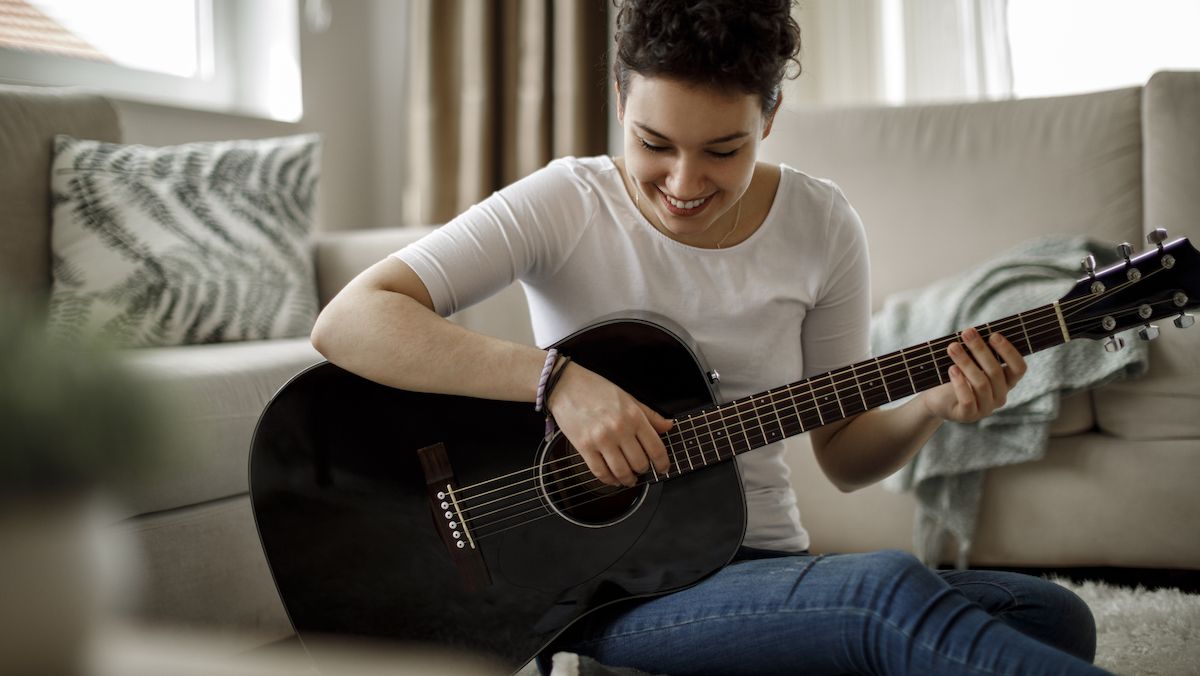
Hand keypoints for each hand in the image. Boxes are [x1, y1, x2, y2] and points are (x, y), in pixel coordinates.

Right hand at [545, 364, 674, 486]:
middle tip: (641, 469)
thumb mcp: (628, 397)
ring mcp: (601, 439)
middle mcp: (619, 429)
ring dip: (628, 479)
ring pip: (621, 471)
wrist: (565, 385)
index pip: (656, 448)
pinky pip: (600, 472)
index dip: (663, 463)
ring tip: (629, 478)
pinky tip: (612, 478)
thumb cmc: (596, 389)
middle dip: (643, 470)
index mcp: (634, 416)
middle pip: (640, 463)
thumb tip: (668, 426)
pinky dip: (609, 480)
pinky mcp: (583, 447)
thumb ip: (649, 414)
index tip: (663, 468)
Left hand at [919, 327, 1026, 423]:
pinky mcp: (969, 416)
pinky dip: (960, 382)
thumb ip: (979, 352)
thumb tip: (977, 331)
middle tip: (967, 333)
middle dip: (980, 350)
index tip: (993, 335)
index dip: (1009, 352)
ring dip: (966, 362)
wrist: (937, 399)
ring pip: (981, 383)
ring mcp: (986, 408)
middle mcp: (1000, 396)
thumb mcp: (971, 363)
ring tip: (952, 347)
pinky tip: (952, 369)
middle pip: (996, 372)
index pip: (1019, 368)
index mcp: (1006, 382)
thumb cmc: (958, 375)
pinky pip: (968, 399)